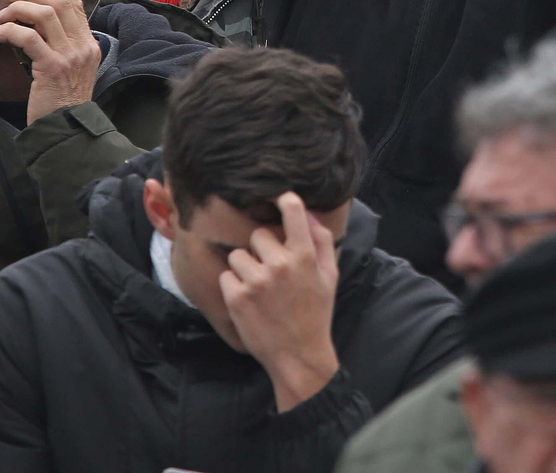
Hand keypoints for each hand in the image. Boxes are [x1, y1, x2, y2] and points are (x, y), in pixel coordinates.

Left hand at [0, 0, 102, 123]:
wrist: (66, 128)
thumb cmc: (62, 101)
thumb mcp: (71, 69)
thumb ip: (63, 46)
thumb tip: (39, 24)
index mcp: (89, 44)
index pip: (79, 4)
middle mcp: (83, 46)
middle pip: (59, 3)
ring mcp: (69, 56)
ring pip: (45, 14)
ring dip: (18, 10)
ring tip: (2, 16)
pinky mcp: (52, 67)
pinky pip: (28, 37)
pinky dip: (8, 30)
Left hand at [220, 193, 340, 411]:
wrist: (299, 356)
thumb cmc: (316, 314)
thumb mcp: (329, 276)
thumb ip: (321, 241)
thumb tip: (308, 212)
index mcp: (305, 256)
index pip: (292, 210)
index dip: (283, 200)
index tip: (277, 199)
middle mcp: (280, 264)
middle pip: (257, 234)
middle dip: (261, 249)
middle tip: (271, 270)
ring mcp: (256, 281)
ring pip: (238, 255)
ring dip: (245, 268)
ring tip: (259, 288)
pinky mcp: (236, 297)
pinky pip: (226, 276)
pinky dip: (233, 287)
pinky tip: (249, 301)